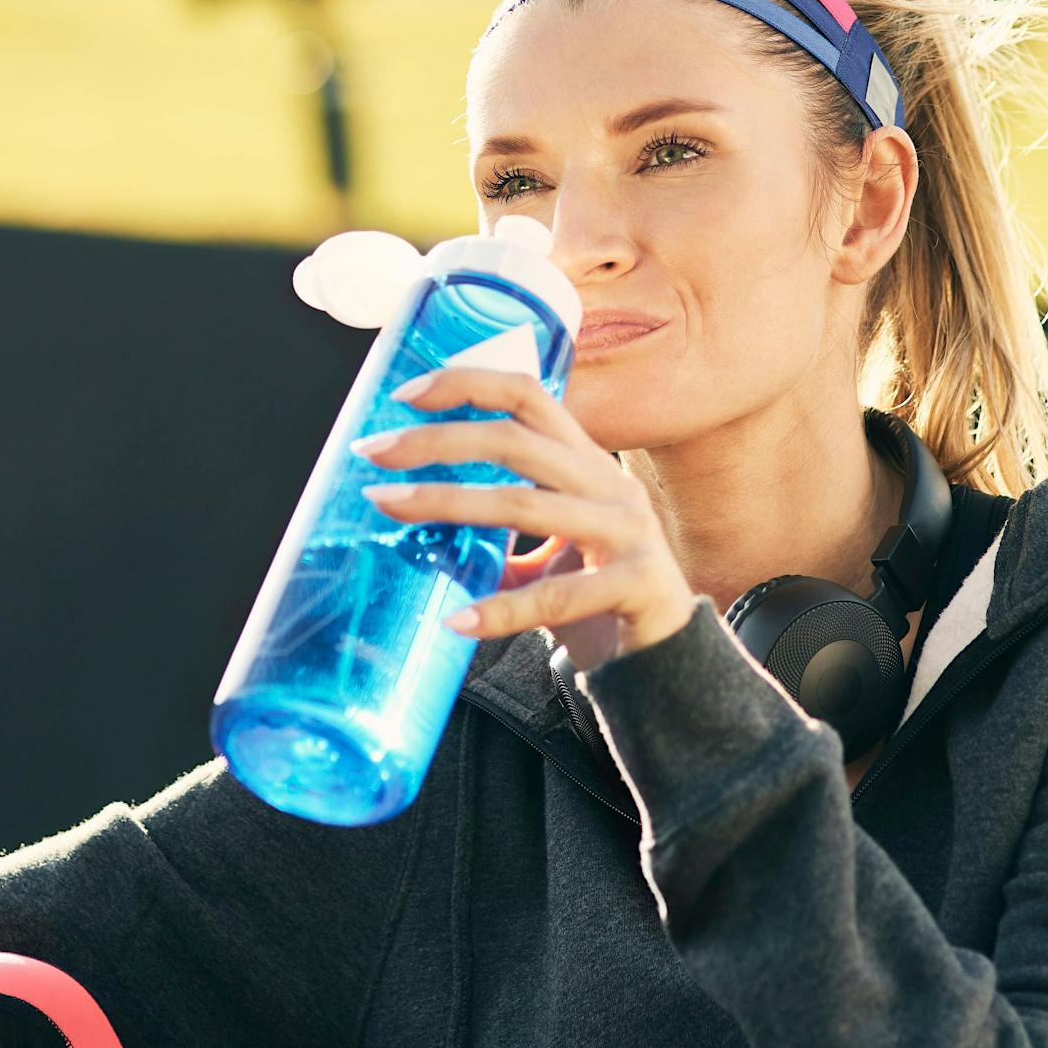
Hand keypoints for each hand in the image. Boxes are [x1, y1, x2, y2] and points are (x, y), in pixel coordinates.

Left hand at [352, 366, 698, 665]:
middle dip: (437, 441)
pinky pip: (557, 595)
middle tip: (374, 453)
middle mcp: (610, 486)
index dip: (467, 383)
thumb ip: (502, 541)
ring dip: (448, 503)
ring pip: (525, 506)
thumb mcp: (550, 557)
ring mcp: (628, 532)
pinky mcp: (637, 584)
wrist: (673, 664)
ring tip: (390, 507)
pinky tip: (457, 620)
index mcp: (588, 464)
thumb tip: (424, 533)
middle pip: (516, 441)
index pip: (529, 396)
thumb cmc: (603, 603)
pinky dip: (502, 610)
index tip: (404, 394)